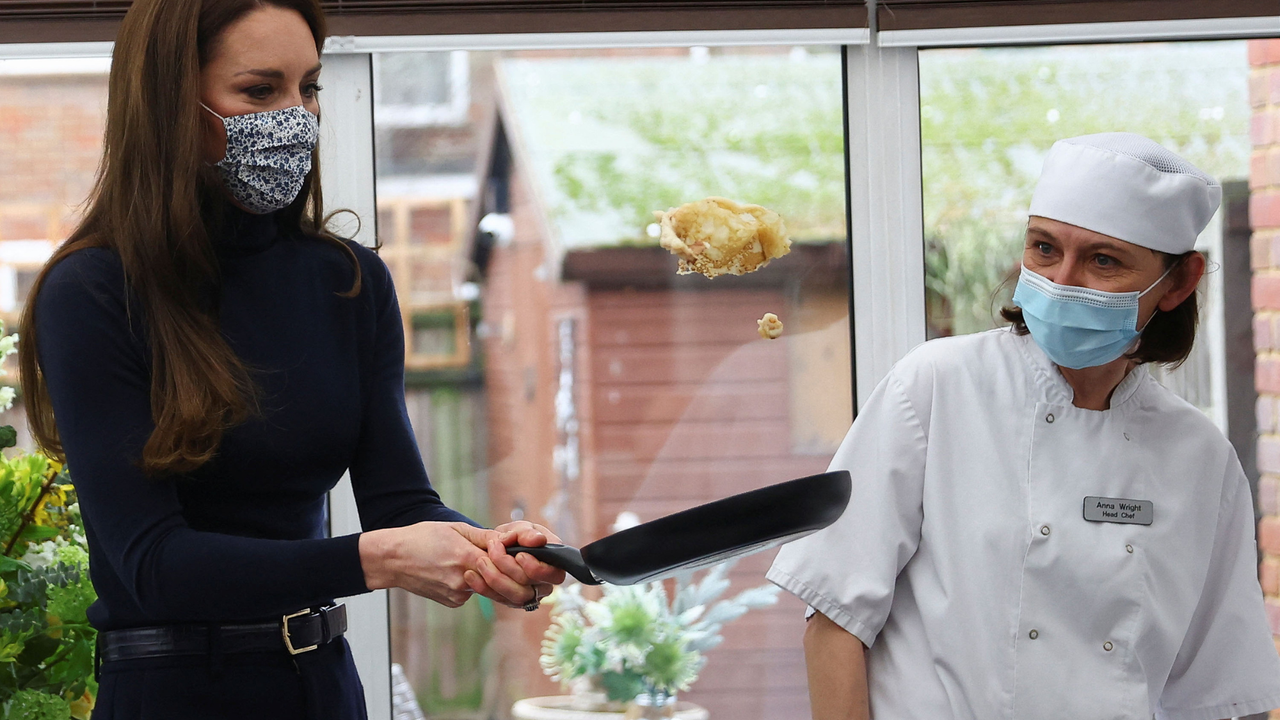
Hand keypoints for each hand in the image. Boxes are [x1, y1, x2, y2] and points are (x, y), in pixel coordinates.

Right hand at [360, 522, 546, 609]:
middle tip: (522, 568)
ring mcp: (458, 595)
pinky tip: (462, 571)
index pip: (506, 567)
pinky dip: (477, 583)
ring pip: (491, 591)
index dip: (521, 564)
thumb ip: (487, 538)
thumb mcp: (457, 529)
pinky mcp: (453, 602)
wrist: (393, 559)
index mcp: (468, 558)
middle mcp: (465, 580)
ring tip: (491, 565)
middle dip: (518, 579)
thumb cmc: (422, 538)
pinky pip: (475, 593)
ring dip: (498, 581)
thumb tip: (513, 542)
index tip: (526, 558)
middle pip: (505, 587)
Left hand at [483, 521, 567, 595]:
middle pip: (530, 586)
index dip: (535, 568)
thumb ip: (526, 533)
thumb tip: (537, 540)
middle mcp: (545, 583)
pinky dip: (483, 587)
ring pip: (514, 597)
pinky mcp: (511, 600)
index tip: (519, 554)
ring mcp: (529, 594)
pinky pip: (499, 599)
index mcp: (554, 563)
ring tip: (480, 561)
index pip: (553, 574)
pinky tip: (471, 575)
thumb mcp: (520, 528)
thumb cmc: (515, 535)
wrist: (498, 545)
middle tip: (493, 548)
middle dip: (508, 567)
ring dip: (494, 578)